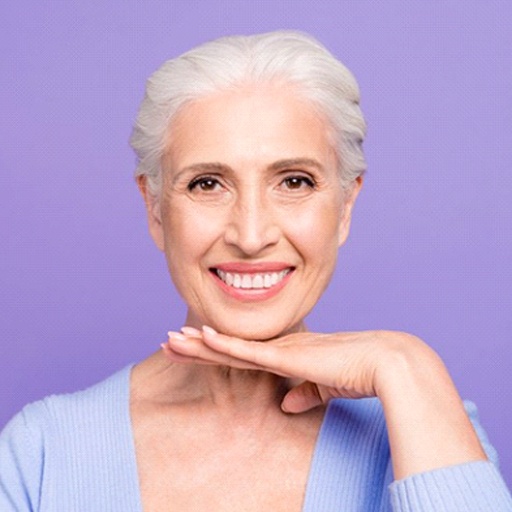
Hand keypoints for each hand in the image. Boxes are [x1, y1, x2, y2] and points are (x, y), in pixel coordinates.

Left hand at [162, 327, 421, 412]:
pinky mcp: (287, 355)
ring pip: (230, 346)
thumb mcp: (325, 387)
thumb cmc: (358, 373)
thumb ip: (305, 392)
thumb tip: (287, 404)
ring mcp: (280, 349)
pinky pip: (248, 351)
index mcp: (285, 353)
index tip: (191, 348)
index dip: (214, 350)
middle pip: (227, 346)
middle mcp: (278, 347)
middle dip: (196, 345)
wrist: (383, 363)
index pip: (240, 352)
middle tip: (168, 342)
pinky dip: (223, 344)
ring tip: (171, 341)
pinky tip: (201, 337)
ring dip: (199, 344)